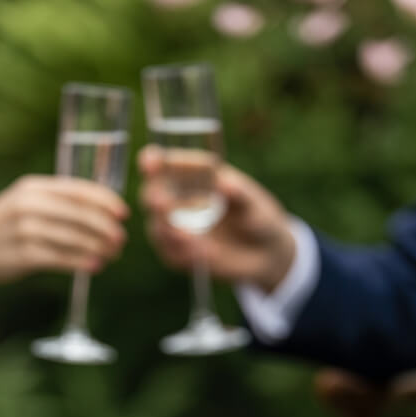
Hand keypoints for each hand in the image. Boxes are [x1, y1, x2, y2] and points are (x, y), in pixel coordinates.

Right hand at [0, 175, 128, 288]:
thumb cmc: (2, 231)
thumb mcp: (23, 205)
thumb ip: (54, 204)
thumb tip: (98, 213)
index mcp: (32, 187)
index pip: (77, 189)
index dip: (105, 200)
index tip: (124, 212)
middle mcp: (28, 204)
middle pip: (79, 214)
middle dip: (106, 227)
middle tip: (122, 240)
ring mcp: (24, 229)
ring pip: (73, 237)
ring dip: (98, 247)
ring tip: (112, 255)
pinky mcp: (22, 255)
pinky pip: (60, 258)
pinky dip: (80, 262)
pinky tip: (95, 267)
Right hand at [139, 147, 296, 291]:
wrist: (266, 253)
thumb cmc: (257, 216)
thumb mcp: (253, 202)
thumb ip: (239, 193)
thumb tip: (223, 183)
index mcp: (190, 176)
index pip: (163, 164)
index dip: (152, 161)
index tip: (150, 162)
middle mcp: (177, 200)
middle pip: (152, 196)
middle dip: (154, 199)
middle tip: (162, 204)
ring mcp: (176, 229)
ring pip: (157, 228)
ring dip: (166, 230)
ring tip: (187, 237)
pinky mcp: (181, 255)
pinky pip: (171, 255)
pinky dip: (180, 254)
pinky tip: (199, 254)